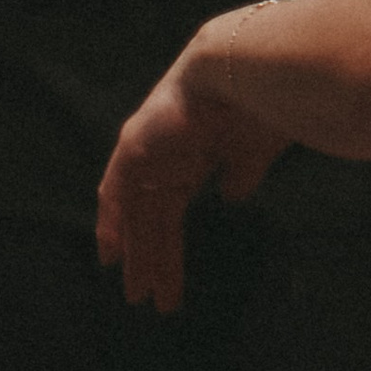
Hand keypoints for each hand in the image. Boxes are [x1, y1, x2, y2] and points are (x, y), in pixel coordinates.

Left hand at [97, 49, 283, 312]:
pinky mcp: (135, 145)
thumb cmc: (259, 106)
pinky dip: (112, 222)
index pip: (172, 210)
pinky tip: (112, 255)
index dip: (166, 245)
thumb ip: (240, 175)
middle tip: (148, 299)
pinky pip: (116, 190)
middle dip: (152, 259)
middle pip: (153, 218)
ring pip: (136, 212)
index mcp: (194, 157)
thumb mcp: (252, 153)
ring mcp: (149, 150)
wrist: (245, 72)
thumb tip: (231, 198)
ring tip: (138, 294)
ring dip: (137, 252)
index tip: (164, 280)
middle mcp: (167, 156)